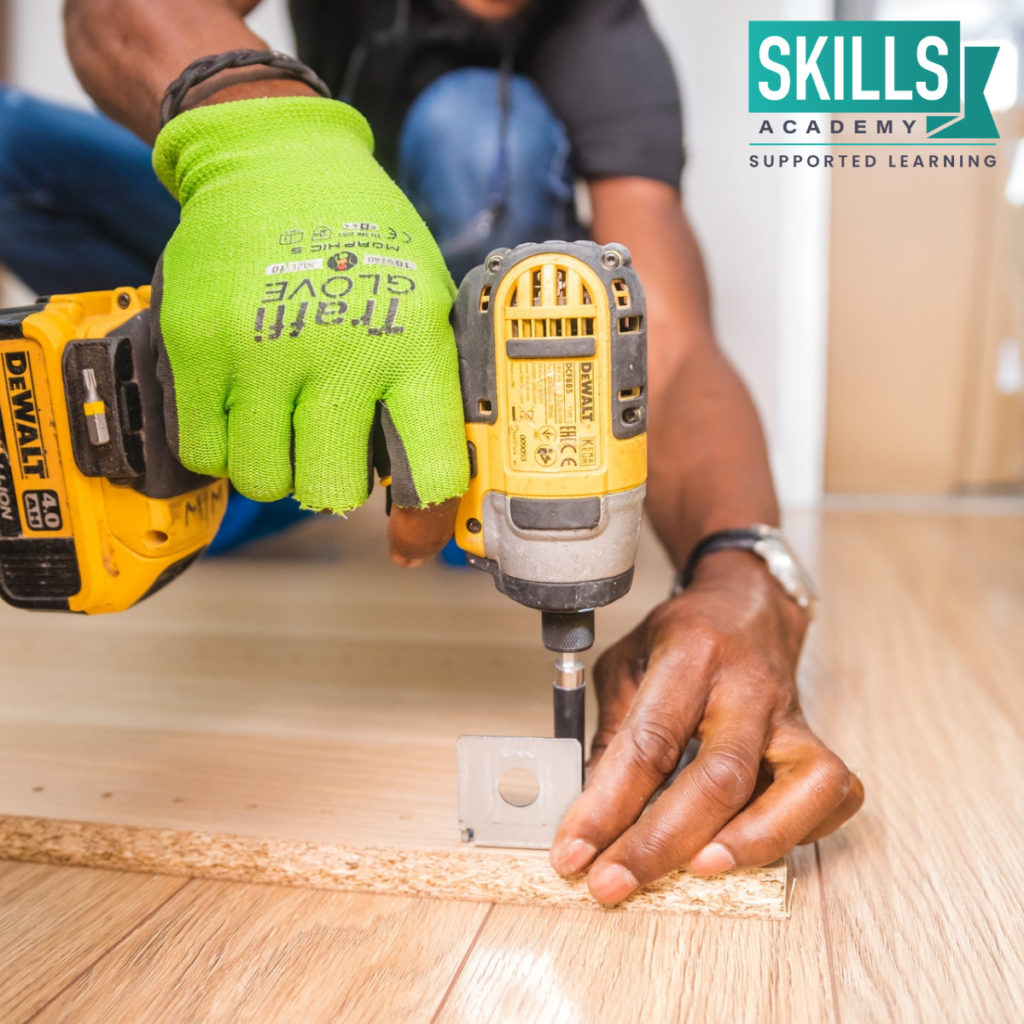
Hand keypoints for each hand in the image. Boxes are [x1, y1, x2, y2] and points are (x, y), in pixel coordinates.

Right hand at [151, 96, 467, 560]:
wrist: (275, 161)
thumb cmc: (364, 241)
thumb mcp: (426, 303)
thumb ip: (430, 391)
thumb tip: (435, 491)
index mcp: (414, 344)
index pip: (429, 470)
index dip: (424, 519)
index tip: (411, 537)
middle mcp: (340, 352)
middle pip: (331, 492)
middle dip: (332, 483)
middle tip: (329, 447)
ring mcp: (261, 350)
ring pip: (264, 481)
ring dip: (275, 465)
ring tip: (282, 418)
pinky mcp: (197, 346)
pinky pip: (204, 452)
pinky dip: (223, 446)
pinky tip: (242, 406)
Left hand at [550, 550, 863, 902]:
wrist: (747, 604)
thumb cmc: (683, 636)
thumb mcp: (627, 663)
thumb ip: (613, 733)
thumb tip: (590, 815)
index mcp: (691, 655)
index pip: (649, 742)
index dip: (607, 806)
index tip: (573, 852)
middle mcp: (748, 686)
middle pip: (719, 776)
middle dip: (661, 843)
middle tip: (613, 883)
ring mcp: (791, 715)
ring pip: (797, 788)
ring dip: (747, 843)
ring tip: (695, 872)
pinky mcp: (818, 739)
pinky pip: (831, 796)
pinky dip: (796, 831)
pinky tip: (750, 845)